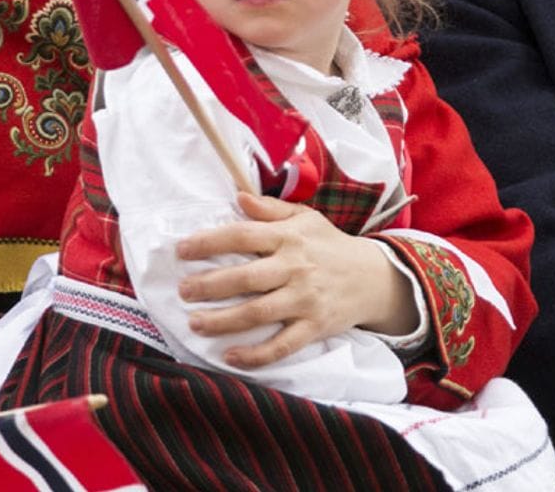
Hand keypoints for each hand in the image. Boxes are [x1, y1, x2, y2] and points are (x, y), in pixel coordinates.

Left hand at [175, 191, 417, 368]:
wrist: (373, 276)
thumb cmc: (330, 245)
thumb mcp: (305, 218)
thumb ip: (270, 209)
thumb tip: (238, 197)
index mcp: (289, 237)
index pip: (243, 235)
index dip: (209, 242)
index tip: (181, 250)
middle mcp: (295, 267)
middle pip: (246, 277)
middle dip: (209, 285)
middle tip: (182, 291)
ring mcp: (305, 299)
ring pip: (258, 313)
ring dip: (223, 321)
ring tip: (194, 323)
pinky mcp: (314, 326)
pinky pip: (281, 345)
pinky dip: (255, 355)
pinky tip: (229, 356)